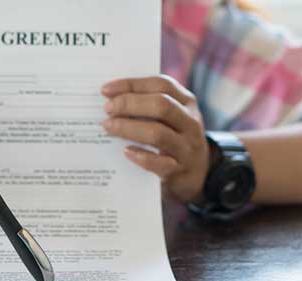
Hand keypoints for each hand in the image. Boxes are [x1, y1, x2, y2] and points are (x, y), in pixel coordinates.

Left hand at [101, 75, 209, 202]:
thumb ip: (147, 105)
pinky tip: (125, 151)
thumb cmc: (172, 139)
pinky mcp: (180, 171)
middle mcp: (190, 123)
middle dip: (130, 104)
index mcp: (187, 102)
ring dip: (129, 128)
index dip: (132, 84)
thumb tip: (111, 98)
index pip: (161, 85)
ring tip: (108, 126)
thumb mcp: (169, 118)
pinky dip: (141, 156)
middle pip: (161, 105)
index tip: (106, 89)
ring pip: (158, 133)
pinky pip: (160, 163)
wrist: (196, 175)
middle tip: (107, 109)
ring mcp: (187, 148)